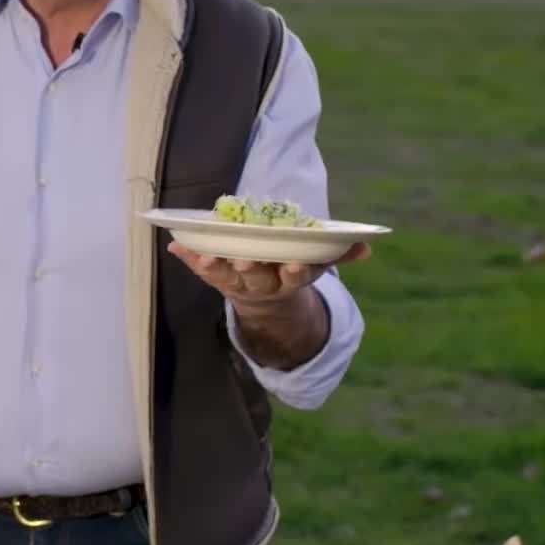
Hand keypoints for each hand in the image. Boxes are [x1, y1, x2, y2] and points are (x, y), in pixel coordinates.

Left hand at [166, 241, 368, 306]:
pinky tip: (176, 244)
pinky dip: (189, 258)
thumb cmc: (290, 268)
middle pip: (256, 277)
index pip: (294, 276)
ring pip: (225, 276)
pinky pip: (202, 269)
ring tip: (204, 255)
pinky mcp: (217, 277)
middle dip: (251, 268)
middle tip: (244, 258)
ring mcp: (237, 282)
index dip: (295, 271)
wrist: (265, 299)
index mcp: (288, 279)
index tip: (295, 265)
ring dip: (214, 266)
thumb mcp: (315, 264)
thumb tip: (367, 246)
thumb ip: (337, 253)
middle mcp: (262, 283)